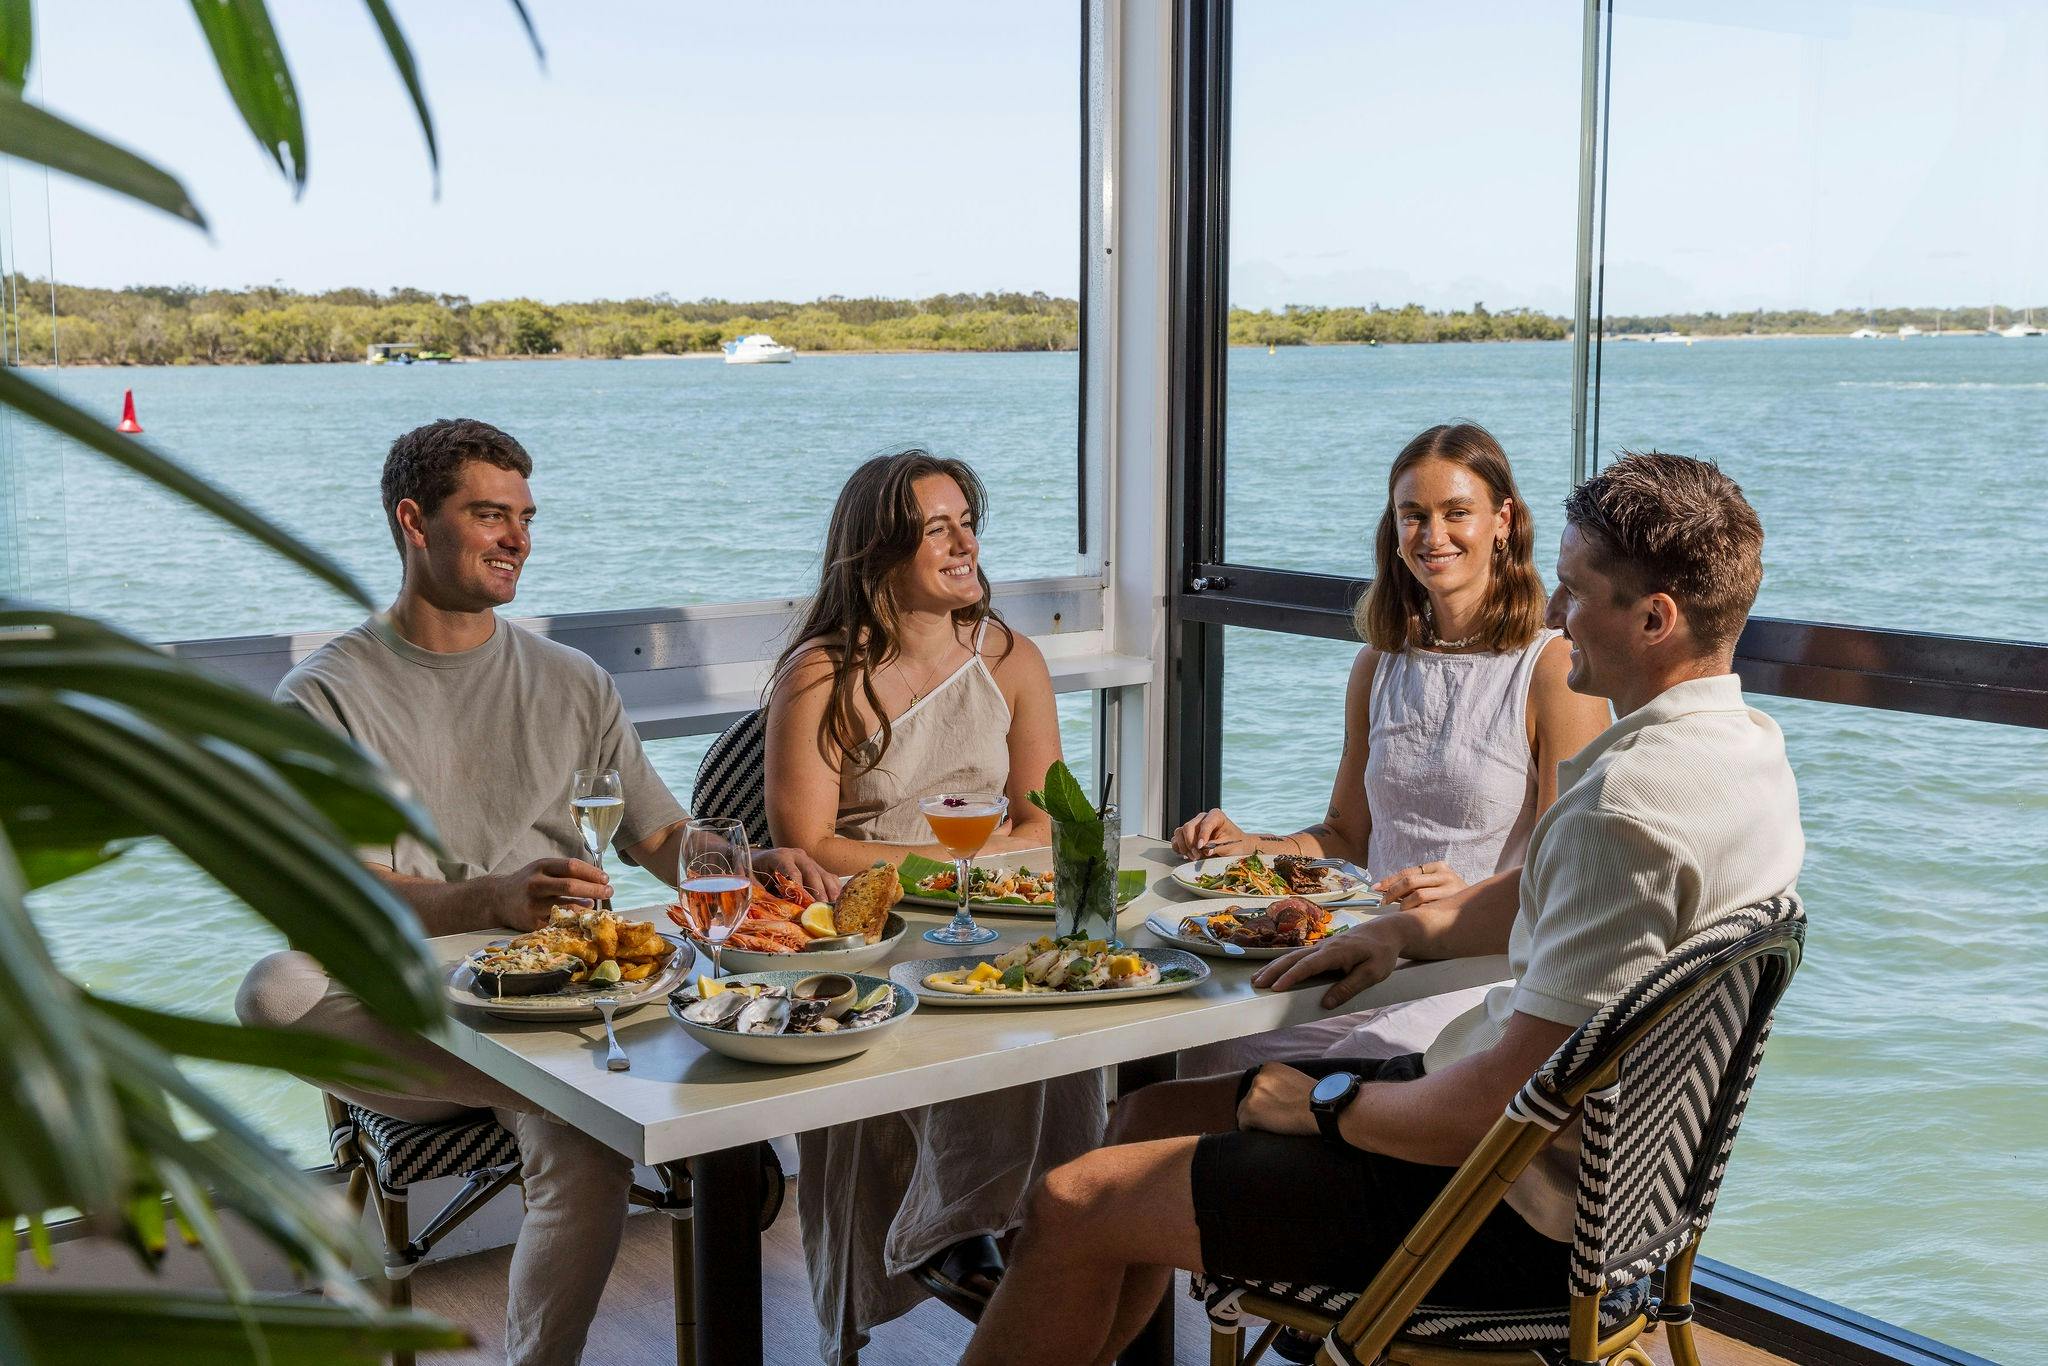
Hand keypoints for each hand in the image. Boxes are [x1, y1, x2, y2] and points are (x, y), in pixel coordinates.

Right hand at [496, 857, 611, 930]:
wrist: (497, 899)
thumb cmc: (528, 883)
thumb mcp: (542, 869)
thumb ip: (565, 872)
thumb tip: (597, 880)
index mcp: (541, 867)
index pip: (572, 866)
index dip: (592, 872)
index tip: (606, 878)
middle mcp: (536, 884)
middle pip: (571, 886)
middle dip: (595, 889)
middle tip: (609, 892)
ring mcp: (533, 904)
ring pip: (567, 906)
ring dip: (586, 906)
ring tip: (594, 905)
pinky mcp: (531, 923)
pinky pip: (559, 922)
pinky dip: (573, 920)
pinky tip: (580, 918)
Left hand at [753, 846, 841, 901]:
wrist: (759, 861)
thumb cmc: (755, 872)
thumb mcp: (752, 880)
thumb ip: (759, 890)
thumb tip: (766, 906)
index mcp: (780, 856)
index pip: (792, 870)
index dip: (798, 886)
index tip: (804, 901)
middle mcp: (797, 855)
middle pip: (811, 871)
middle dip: (818, 890)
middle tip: (822, 907)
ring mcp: (809, 860)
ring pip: (823, 874)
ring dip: (830, 891)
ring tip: (834, 907)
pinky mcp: (816, 867)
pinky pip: (829, 877)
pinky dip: (834, 889)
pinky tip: (837, 902)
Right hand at [1171, 808, 1253, 858]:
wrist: (1236, 847)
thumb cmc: (1235, 843)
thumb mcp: (1229, 845)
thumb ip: (1217, 847)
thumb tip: (1205, 850)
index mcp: (1216, 816)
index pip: (1205, 823)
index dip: (1202, 835)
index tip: (1200, 847)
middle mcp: (1202, 818)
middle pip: (1188, 827)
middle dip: (1190, 843)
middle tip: (1197, 855)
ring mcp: (1194, 826)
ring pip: (1179, 832)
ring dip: (1184, 847)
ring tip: (1194, 857)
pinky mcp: (1188, 836)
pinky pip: (1176, 839)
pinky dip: (1179, 848)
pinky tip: (1187, 855)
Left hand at [1235, 1063, 1317, 1135]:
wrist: (1319, 1109)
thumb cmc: (1315, 1097)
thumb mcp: (1295, 1078)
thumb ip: (1280, 1082)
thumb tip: (1275, 1092)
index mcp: (1269, 1068)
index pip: (1258, 1085)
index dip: (1265, 1098)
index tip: (1274, 1106)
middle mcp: (1258, 1078)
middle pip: (1249, 1097)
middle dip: (1259, 1107)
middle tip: (1274, 1117)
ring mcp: (1253, 1094)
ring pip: (1244, 1110)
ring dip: (1254, 1118)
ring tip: (1271, 1125)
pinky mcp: (1250, 1111)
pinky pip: (1243, 1124)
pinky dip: (1251, 1129)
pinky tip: (1265, 1131)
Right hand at [1251, 919, 1407, 1009]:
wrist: (1387, 931)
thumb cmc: (1382, 953)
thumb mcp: (1373, 973)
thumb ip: (1349, 988)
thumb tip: (1326, 1003)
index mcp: (1336, 952)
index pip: (1309, 965)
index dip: (1291, 977)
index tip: (1276, 988)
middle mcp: (1324, 947)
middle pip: (1293, 958)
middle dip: (1273, 971)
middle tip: (1256, 984)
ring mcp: (1322, 946)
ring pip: (1293, 956)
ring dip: (1274, 967)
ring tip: (1257, 979)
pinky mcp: (1323, 949)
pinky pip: (1299, 956)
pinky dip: (1284, 964)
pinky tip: (1274, 971)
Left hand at [1373, 861, 1464, 910]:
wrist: (1479, 907)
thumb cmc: (1451, 896)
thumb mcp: (1435, 884)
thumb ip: (1415, 885)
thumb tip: (1386, 890)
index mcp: (1438, 867)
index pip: (1407, 872)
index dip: (1389, 880)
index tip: (1376, 887)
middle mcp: (1445, 875)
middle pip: (1410, 882)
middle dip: (1392, 892)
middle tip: (1383, 902)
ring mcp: (1450, 889)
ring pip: (1418, 896)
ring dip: (1404, 905)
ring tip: (1400, 911)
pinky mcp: (1453, 903)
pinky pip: (1428, 908)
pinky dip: (1416, 912)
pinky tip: (1412, 916)